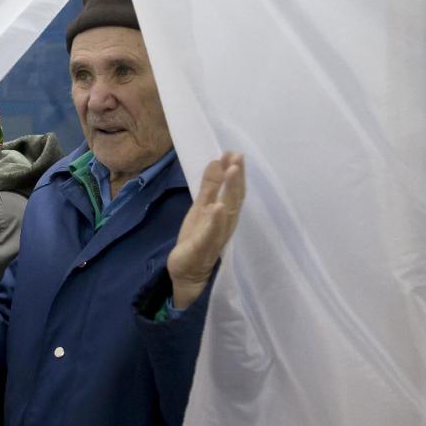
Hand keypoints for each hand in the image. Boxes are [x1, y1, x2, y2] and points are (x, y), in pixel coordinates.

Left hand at [167, 151, 244, 308]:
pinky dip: (215, 220)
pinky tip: (217, 207)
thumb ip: (210, 187)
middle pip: (234, 199)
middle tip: (238, 157)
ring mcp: (215, 237)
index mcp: (225, 214)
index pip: (234, 191)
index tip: (234, 152)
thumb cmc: (197, 238)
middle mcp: (225, 225)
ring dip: (229, 192)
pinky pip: (210, 234)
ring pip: (226, 213)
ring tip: (231, 172)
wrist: (187, 273)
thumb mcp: (202, 208)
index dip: (235, 172)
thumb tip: (217, 160)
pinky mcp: (201, 248)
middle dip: (236, 177)